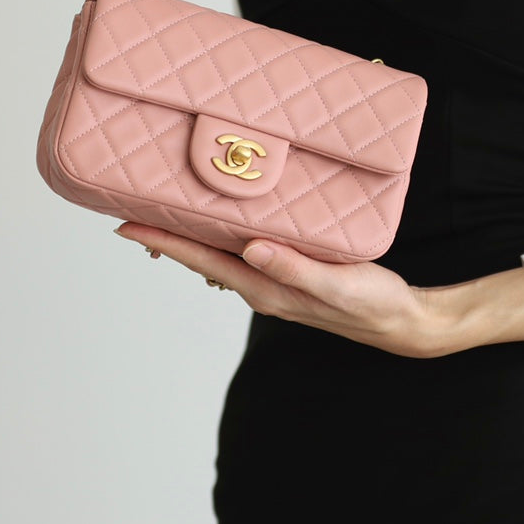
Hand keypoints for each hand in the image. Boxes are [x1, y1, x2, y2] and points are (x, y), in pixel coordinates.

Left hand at [113, 223, 439, 357]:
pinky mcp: (291, 269)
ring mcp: (274, 279)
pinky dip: (226, 230)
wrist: (399, 320)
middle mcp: (261, 284)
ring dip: (192, 232)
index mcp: (264, 288)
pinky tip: (227, 214)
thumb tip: (251, 249)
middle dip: (167, 233)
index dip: (163, 240)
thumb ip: (294, 269)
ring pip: (220, 252)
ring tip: (168, 205)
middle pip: (201, 256)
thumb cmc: (370, 304)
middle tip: (132, 203)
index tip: (124, 224)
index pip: (201, 259)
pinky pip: (246, 248)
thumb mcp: (335, 284)